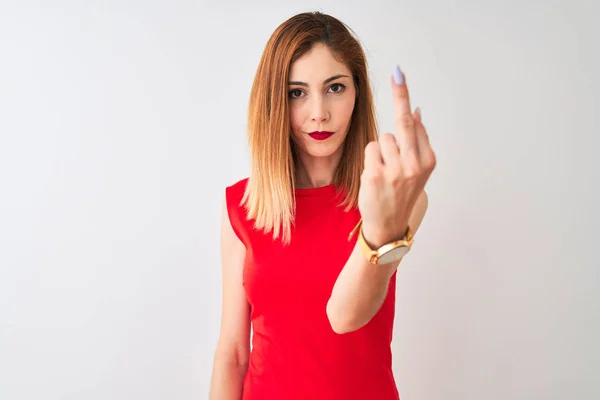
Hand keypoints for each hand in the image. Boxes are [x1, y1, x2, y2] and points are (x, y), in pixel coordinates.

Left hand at [358, 65, 435, 246]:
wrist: (388, 225)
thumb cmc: (401, 194)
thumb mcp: (417, 170)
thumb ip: (417, 141)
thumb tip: (417, 111)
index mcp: (427, 160)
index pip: (414, 123)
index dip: (404, 98)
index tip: (399, 75)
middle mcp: (415, 165)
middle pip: (403, 122)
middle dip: (400, 94)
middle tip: (398, 71)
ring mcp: (395, 171)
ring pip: (381, 138)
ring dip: (379, 150)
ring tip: (384, 171)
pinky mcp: (376, 176)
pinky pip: (369, 150)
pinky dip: (370, 160)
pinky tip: (375, 177)